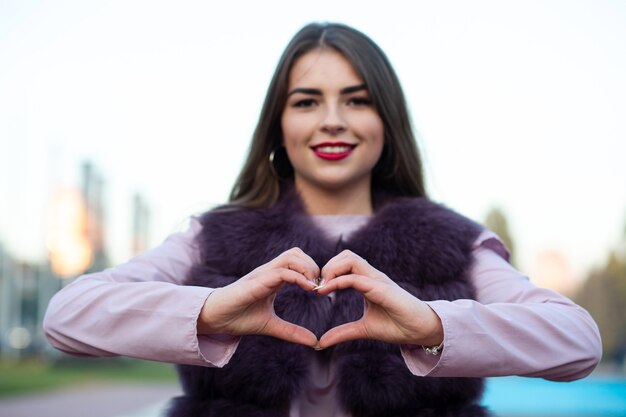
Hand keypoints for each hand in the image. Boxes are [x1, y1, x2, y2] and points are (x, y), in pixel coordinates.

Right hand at [197, 247, 319, 346]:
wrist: (215, 319)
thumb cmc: (238, 318)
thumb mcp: (271, 325)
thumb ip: (291, 332)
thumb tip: (314, 341)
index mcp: (273, 278)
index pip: (298, 261)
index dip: (313, 271)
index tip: (321, 290)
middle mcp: (269, 271)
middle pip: (296, 253)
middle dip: (313, 266)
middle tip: (319, 287)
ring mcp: (262, 274)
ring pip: (291, 256)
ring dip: (307, 268)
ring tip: (313, 287)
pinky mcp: (257, 281)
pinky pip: (282, 271)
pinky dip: (298, 277)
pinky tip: (308, 288)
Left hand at [316, 250, 443, 348]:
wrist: (420, 331)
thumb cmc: (396, 326)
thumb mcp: (363, 329)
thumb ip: (343, 332)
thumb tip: (321, 342)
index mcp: (367, 281)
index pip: (344, 263)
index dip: (327, 272)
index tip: (316, 289)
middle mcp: (372, 276)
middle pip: (346, 255)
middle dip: (327, 266)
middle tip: (317, 287)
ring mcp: (377, 280)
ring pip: (350, 258)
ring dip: (332, 269)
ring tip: (322, 288)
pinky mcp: (382, 289)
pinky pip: (356, 278)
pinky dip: (339, 281)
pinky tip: (327, 291)